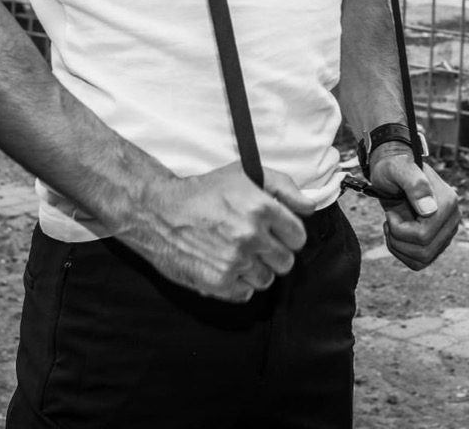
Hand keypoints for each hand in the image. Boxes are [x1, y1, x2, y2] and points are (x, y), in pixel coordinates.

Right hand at [126, 162, 314, 302]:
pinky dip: (237, 284)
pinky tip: (224, 266)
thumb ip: (283, 187)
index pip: (298, 236)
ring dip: (255, 269)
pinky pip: (245, 293)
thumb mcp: (244, 175)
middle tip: (254, 243)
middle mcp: (250, 235)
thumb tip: (310, 207)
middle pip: (286, 261)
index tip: (276, 232)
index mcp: (261, 208)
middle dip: (273, 253)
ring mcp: (234, 261)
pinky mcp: (218, 282)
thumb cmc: (203, 192)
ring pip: (266, 279)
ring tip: (236, 253)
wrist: (159, 212)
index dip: (288, 234)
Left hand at [368, 144, 459, 269]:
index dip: (399, 230)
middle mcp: (452, 218)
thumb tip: (429, 210)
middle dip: (398, 240)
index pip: (423, 235)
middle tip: (389, 221)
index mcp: (448, 202)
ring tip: (391, 227)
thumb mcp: (398, 169)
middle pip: (424, 251)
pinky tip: (397, 235)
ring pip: (423, 259)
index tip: (390, 213)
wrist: (395, 170)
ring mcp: (447, 231)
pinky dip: (404, 254)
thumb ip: (415, 184)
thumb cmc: (394, 168)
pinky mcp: (439, 239)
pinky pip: (422, 261)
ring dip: (399, 248)